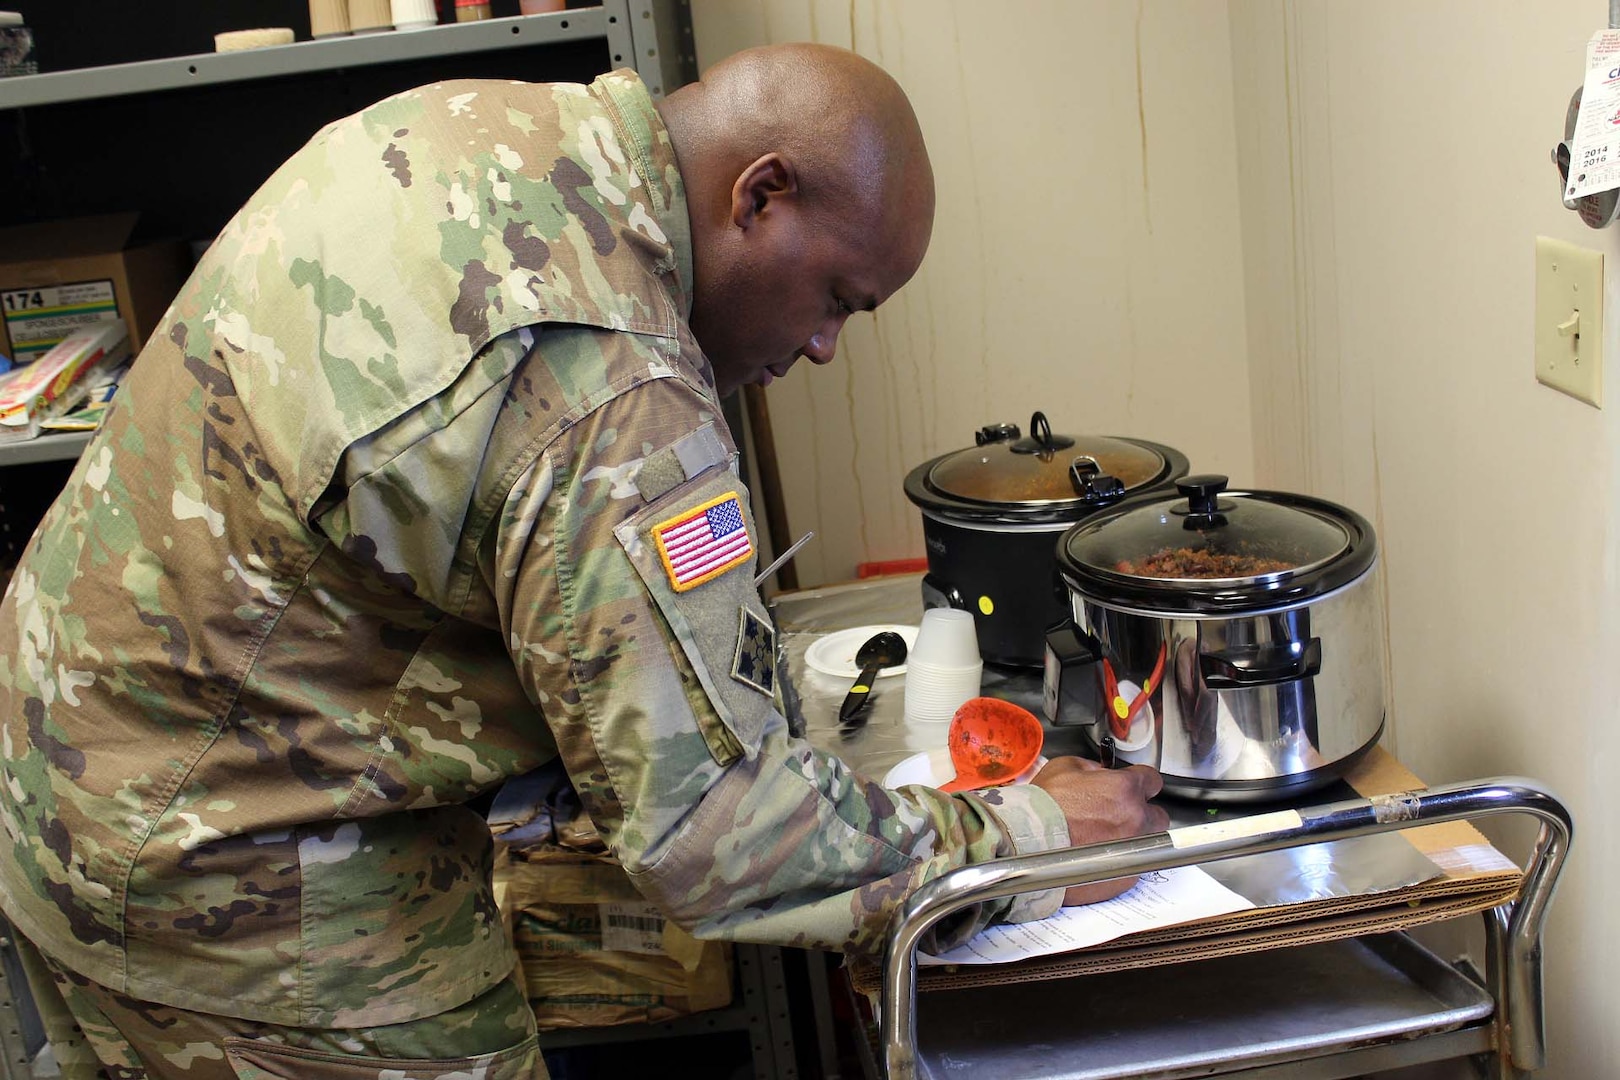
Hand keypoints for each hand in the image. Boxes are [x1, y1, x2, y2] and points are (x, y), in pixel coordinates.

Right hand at [1029, 756, 1169, 906]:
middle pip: (1158, 815)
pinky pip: (1133, 867)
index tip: (1135, 786)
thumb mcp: (1065, 767)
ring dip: (1134, 838)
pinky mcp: (1125, 877)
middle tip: (1119, 814)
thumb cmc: (1042, 809)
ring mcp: (1134, 851)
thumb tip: (1100, 773)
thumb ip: (1092, 767)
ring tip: (1107, 838)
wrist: (1027, 843)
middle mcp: (1136, 820)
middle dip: (1142, 813)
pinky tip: (1098, 856)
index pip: (1152, 780)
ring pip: (1150, 844)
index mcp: (1125, 789)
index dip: (1141, 782)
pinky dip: (1120, 862)